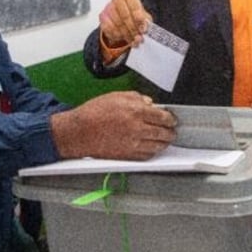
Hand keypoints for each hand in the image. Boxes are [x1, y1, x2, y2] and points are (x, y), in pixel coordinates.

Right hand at [50, 91, 176, 160]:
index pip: (163, 116)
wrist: (79, 131)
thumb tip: (149, 103)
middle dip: (170, 132)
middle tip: (171, 130)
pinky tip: (152, 148)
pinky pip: (146, 155)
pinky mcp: (127, 155)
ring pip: (157, 146)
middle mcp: (137, 128)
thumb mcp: (116, 96)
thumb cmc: (94, 112)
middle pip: (163, 132)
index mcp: (136, 111)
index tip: (171, 119)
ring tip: (165, 140)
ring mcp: (133, 143)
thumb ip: (137, 97)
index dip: (170, 118)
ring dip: (164, 143)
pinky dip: (152, 152)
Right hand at [98, 0, 151, 48]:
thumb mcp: (144, 17)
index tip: (143, 29)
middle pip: (125, 16)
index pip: (134, 6)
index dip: (139, 19)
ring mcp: (108, 7)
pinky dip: (117, 35)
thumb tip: (144, 29)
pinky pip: (109, 28)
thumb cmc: (134, 15)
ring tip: (132, 39)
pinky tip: (122, 37)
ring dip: (126, 34)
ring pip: (117, 23)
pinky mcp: (102, 16)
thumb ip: (146, 22)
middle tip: (138, 37)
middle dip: (133, 29)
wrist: (122, 18)